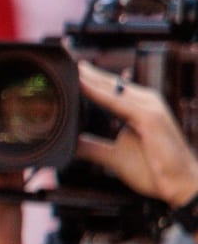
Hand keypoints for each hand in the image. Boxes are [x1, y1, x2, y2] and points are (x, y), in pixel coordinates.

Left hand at [76, 62, 197, 207]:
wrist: (182, 184)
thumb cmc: (155, 169)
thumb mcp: (114, 156)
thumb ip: (92, 147)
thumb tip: (70, 144)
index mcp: (138, 107)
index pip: (109, 87)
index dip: (88, 77)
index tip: (66, 68)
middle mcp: (145, 101)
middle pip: (109, 82)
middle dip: (84, 71)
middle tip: (61, 59)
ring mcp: (149, 107)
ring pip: (111, 87)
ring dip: (88, 76)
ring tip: (66, 66)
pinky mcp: (149, 117)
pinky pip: (117, 101)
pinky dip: (98, 92)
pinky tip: (81, 85)